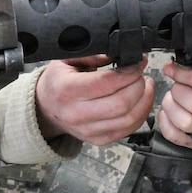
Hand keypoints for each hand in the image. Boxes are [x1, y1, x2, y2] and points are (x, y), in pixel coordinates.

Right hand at [35, 55, 153, 145]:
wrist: (46, 107)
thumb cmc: (57, 81)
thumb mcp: (66, 59)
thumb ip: (93, 54)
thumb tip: (121, 52)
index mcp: (67, 90)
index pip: (108, 83)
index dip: (130, 71)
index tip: (138, 61)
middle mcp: (77, 114)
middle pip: (122, 103)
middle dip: (139, 85)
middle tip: (140, 72)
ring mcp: (88, 130)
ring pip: (129, 119)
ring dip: (144, 99)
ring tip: (145, 84)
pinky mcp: (99, 140)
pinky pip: (128, 129)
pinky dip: (141, 114)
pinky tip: (141, 100)